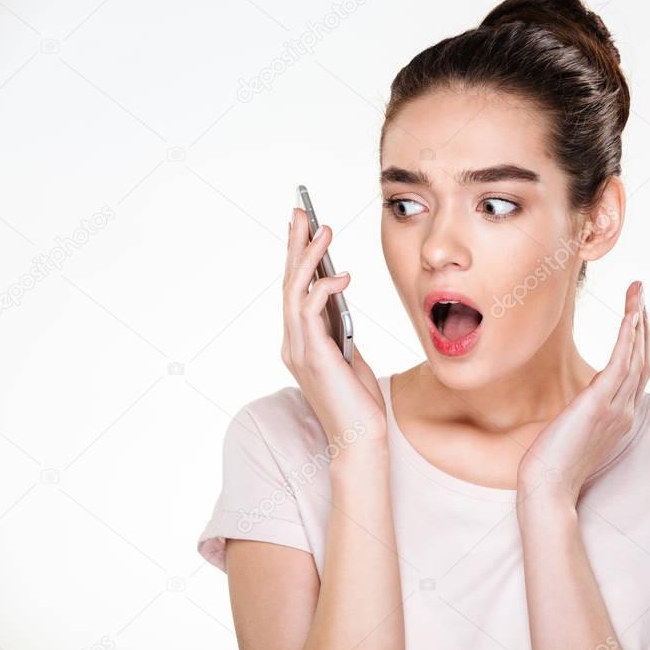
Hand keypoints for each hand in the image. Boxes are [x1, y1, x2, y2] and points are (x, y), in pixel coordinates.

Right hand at [282, 207, 386, 469]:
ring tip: (322, 229)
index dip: (298, 257)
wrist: (360, 438)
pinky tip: (341, 276)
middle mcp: (292, 342)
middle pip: (288, 283)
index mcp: (300, 341)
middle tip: (300, 211)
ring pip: (294, 291)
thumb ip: (338, 328)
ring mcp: (298, 349)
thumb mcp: (349, 355)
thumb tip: (339, 297)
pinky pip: (310, 312)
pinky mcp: (312, 357)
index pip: (294, 290)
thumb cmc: (358, 401)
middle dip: (294, 244)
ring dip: (308, 257)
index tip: (304, 227)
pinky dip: (323, 289)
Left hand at [516, 280, 649, 506]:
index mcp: (621, 416)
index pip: (637, 371)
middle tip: (641, 292)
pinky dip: (628, 337)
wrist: (548, 488)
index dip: (639, 341)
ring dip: (638, 320)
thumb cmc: (553, 464)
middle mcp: (625, 411)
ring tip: (638, 292)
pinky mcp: (599, 404)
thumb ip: (585, 411)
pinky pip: (621, 363)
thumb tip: (580, 400)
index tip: (636, 315)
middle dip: (643, 322)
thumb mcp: (574, 431)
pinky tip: (629, 316)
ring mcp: (616, 408)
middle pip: (643, 358)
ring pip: (636, 355)